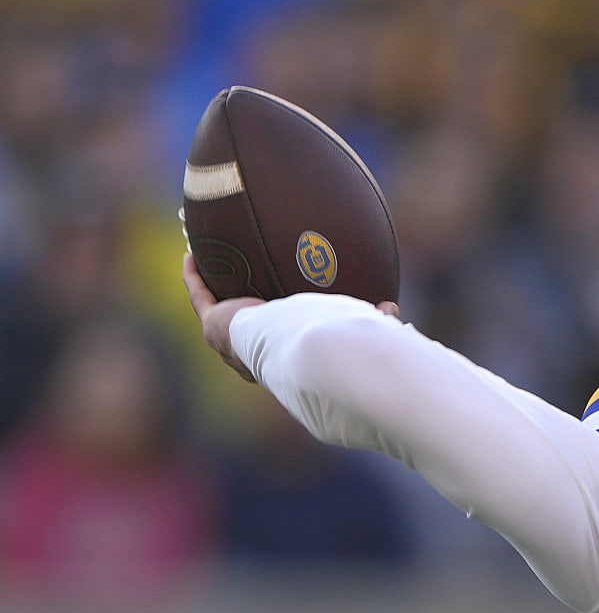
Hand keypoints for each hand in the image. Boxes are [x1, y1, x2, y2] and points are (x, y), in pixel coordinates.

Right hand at [181, 253, 399, 382]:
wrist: (301, 354)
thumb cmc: (333, 347)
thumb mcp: (353, 326)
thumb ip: (368, 317)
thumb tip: (391, 308)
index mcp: (283, 359)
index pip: (275, 342)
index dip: (273, 326)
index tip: (275, 311)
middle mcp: (253, 355)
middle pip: (242, 330)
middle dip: (237, 309)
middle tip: (237, 284)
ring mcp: (231, 343)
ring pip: (216, 311)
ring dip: (212, 289)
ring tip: (207, 263)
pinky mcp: (214, 327)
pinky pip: (199, 296)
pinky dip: (195, 275)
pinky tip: (192, 252)